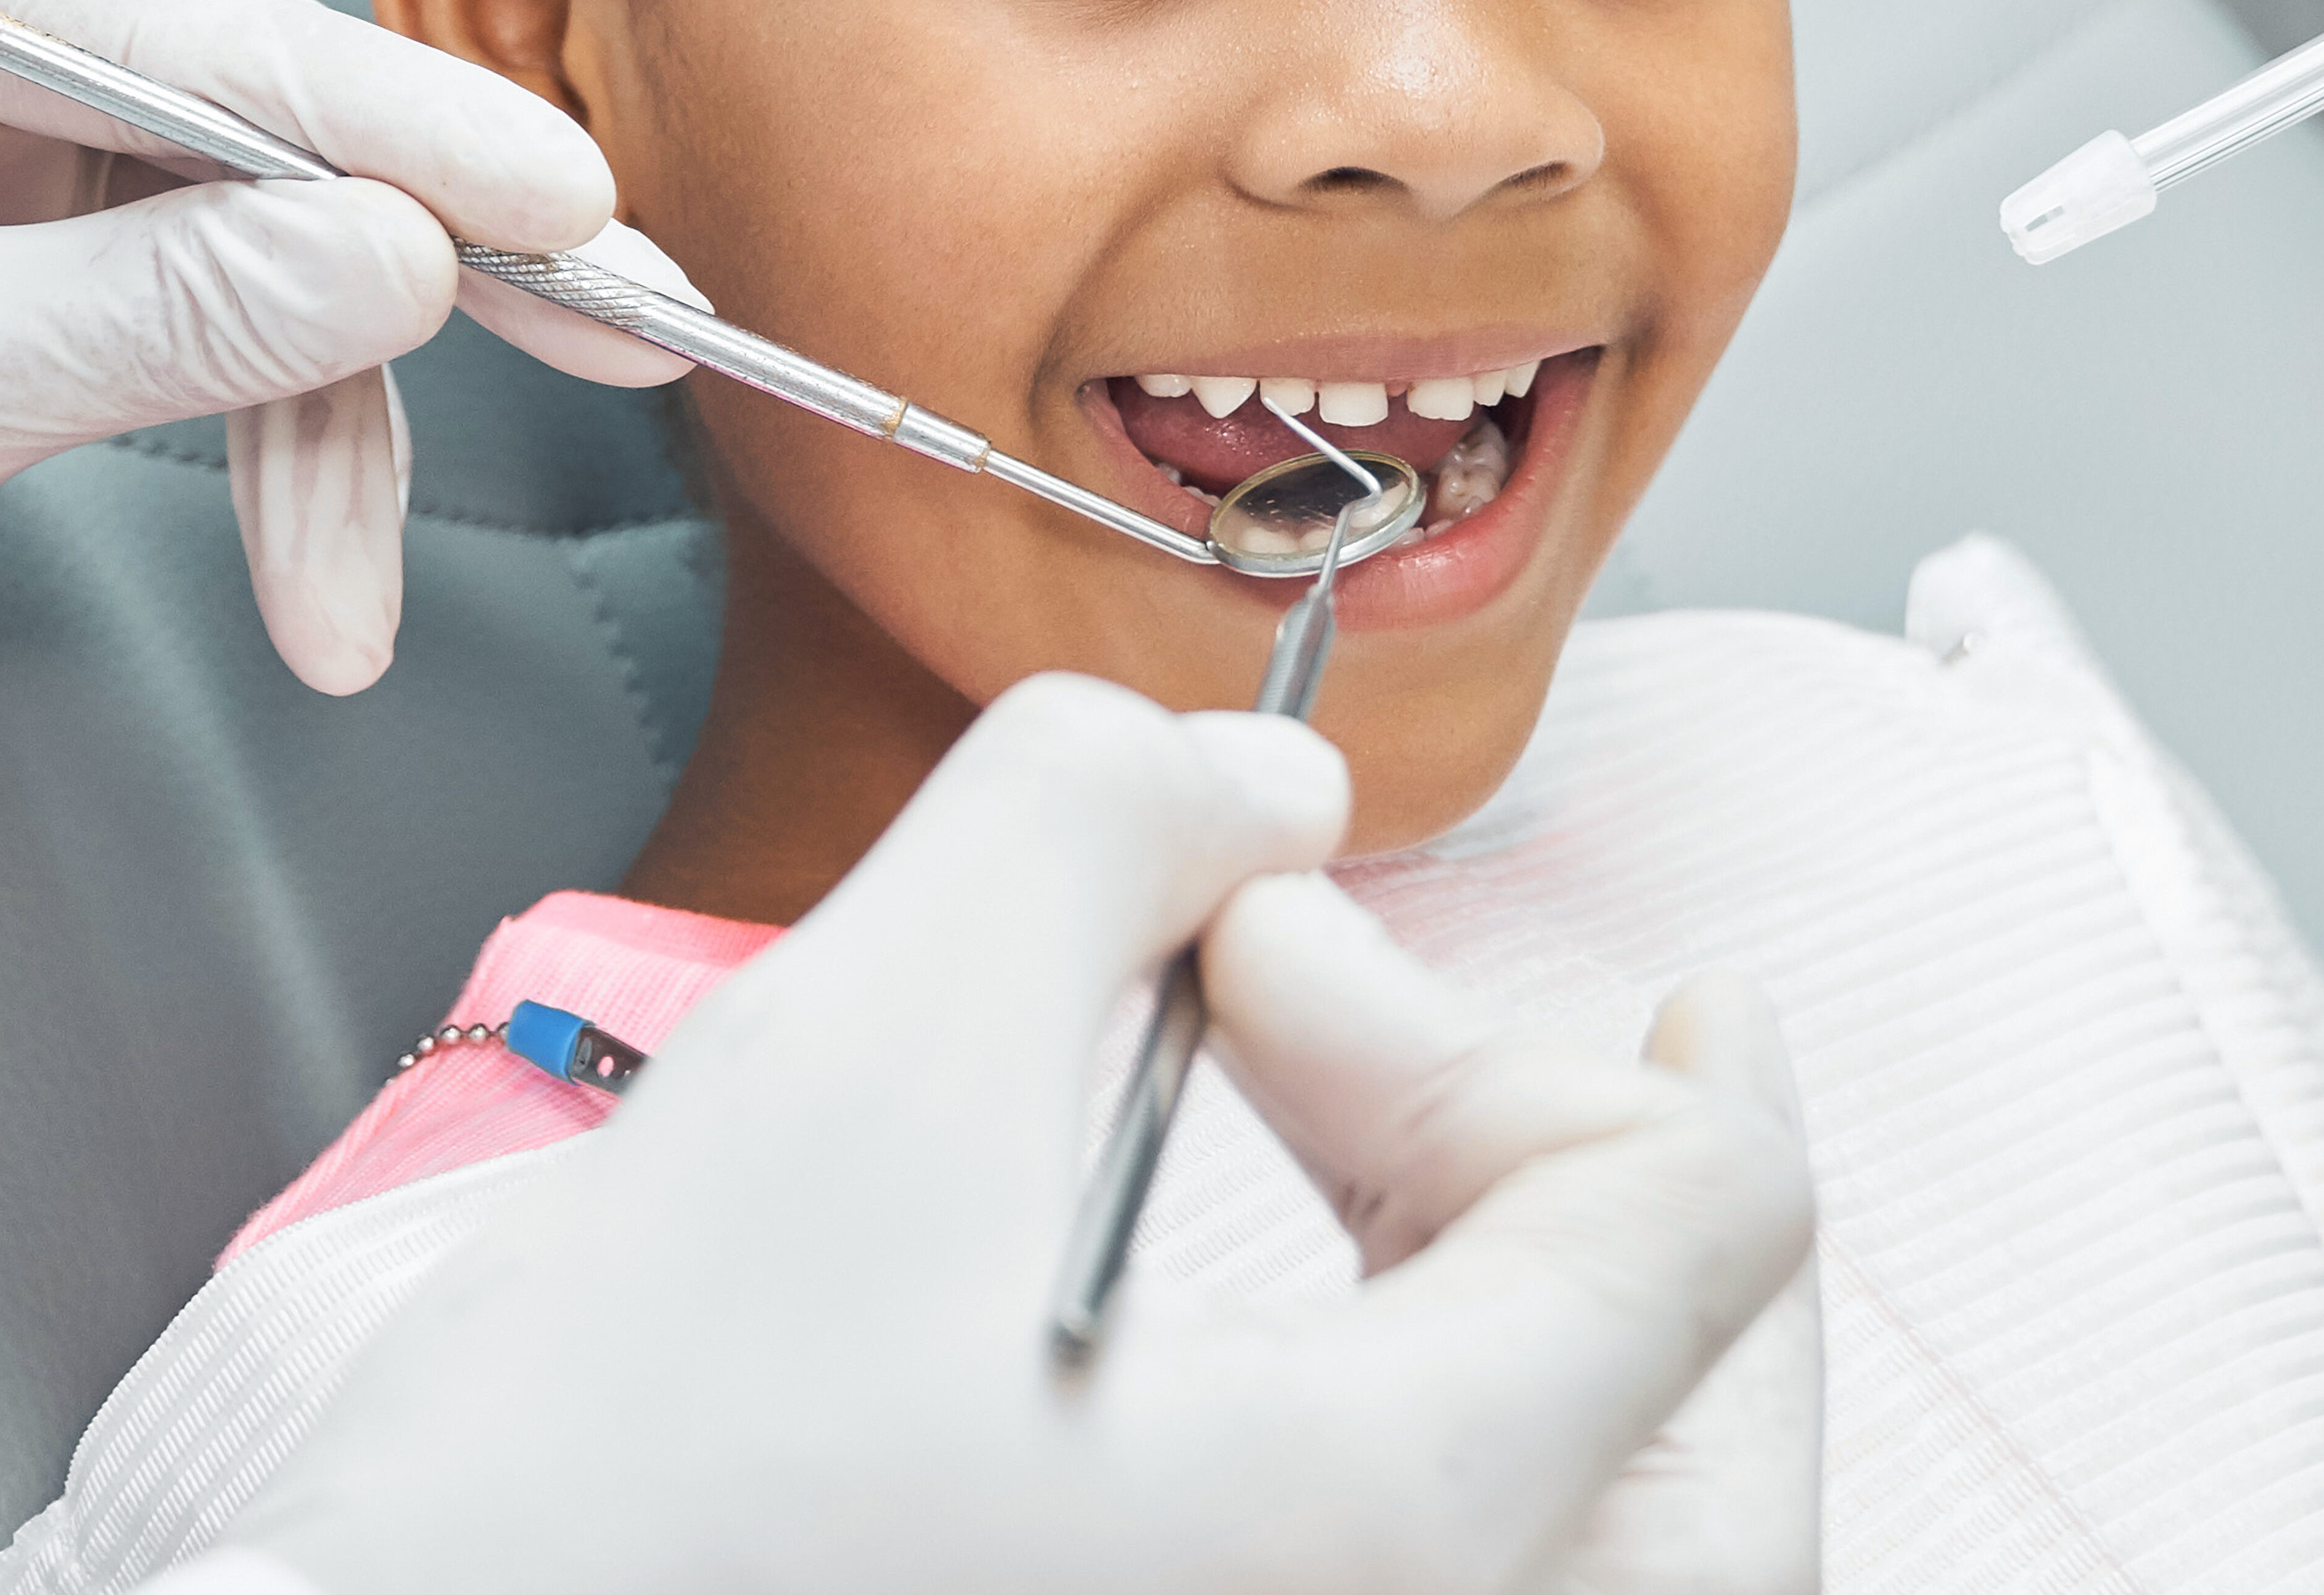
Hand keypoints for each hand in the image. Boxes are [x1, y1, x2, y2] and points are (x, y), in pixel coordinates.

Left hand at [0, 0, 693, 688]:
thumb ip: (148, 310)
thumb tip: (400, 259)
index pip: (192, 29)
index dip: (405, 123)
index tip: (568, 203)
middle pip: (248, 118)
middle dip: (428, 261)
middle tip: (633, 325)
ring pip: (241, 240)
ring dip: (325, 432)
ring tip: (351, 602)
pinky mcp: (20, 229)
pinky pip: (191, 307)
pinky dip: (262, 447)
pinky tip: (311, 570)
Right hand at [229, 677, 1817, 1594]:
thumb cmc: (616, 1477)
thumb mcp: (864, 1050)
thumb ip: (1099, 822)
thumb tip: (1269, 803)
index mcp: (1387, 1527)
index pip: (1706, 1241)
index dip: (1609, 1021)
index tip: (1393, 940)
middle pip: (1692, 1403)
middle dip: (1527, 1134)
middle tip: (1313, 992)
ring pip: (1579, 1489)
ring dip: (1477, 1248)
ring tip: (1281, 1081)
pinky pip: (1433, 1540)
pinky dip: (1405, 1365)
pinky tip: (1238, 1247)